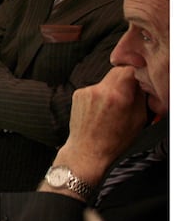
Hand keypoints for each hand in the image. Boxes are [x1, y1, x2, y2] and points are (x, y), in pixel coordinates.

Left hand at [53, 66, 147, 184]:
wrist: (87, 150)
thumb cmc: (114, 140)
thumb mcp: (139, 119)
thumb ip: (141, 96)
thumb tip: (142, 82)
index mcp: (118, 96)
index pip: (130, 69)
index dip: (137, 73)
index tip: (140, 81)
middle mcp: (100, 90)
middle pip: (117, 72)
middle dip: (125, 80)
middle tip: (128, 94)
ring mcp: (86, 91)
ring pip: (106, 81)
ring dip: (112, 89)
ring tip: (113, 107)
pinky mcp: (77, 94)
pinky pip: (95, 88)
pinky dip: (100, 95)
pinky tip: (100, 110)